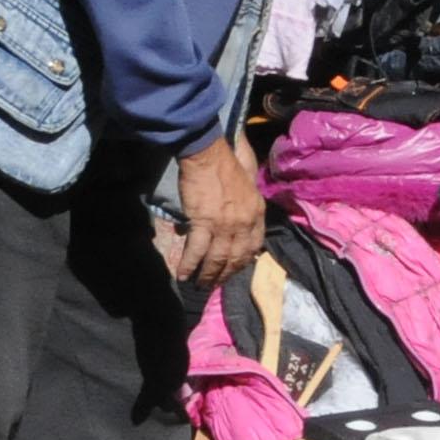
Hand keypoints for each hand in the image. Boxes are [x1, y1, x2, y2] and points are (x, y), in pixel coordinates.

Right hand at [166, 139, 265, 285]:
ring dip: (208, 275)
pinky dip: (189, 265)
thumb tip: (238, 211)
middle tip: (215, 283)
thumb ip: (246, 197)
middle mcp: (244, 223)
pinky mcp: (204, 223)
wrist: (208, 154)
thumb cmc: (227, 161)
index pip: (254, 244)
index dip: (244, 260)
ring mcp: (225, 225)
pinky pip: (197, 251)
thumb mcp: (249, 182)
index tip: (235, 269)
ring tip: (200, 285)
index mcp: (257, 212)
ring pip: (217, 258)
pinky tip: (183, 275)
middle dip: (225, 273)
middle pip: (236, 256)